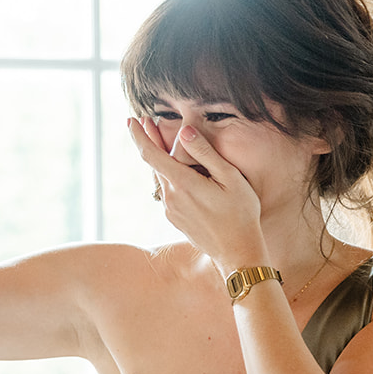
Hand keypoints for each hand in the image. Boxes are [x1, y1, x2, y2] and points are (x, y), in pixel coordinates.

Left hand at [128, 116, 263, 269]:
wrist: (238, 252)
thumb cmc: (240, 213)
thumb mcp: (230, 177)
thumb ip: (205, 153)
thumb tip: (184, 130)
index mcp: (183, 184)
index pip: (151, 154)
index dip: (139, 136)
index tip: (132, 121)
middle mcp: (171, 197)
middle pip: (153, 164)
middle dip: (149, 141)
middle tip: (144, 121)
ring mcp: (171, 210)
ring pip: (160, 178)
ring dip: (158, 159)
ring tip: (158, 141)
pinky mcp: (175, 218)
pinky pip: (167, 191)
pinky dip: (167, 175)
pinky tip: (175, 169)